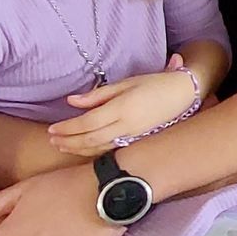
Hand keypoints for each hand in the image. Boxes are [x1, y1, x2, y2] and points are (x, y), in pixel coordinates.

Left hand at [48, 55, 197, 155]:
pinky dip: (93, 152)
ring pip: (98, 148)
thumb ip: (99, 94)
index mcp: (122, 108)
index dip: (67, 128)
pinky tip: (83, 150)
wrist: (185, 95)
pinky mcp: (137, 142)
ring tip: (62, 146)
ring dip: (77, 149)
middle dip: (68, 141)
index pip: (87, 123)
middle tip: (51, 140)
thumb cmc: (156, 84)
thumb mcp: (127, 83)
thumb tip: (72, 101)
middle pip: (89, 139)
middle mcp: (126, 126)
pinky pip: (110, 150)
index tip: (52, 128)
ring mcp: (133, 137)